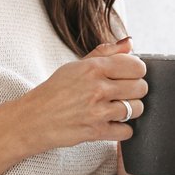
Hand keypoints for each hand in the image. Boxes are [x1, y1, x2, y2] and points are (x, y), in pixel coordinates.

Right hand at [13, 37, 147, 153]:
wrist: (33, 119)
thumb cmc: (54, 91)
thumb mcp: (76, 66)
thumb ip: (105, 52)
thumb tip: (129, 42)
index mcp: (94, 68)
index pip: (136, 66)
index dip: (136, 71)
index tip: (130, 75)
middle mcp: (97, 88)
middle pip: (141, 87)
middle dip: (135, 90)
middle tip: (123, 93)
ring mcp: (98, 112)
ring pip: (137, 109)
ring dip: (131, 110)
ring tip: (117, 108)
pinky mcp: (96, 132)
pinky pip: (127, 131)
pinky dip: (122, 129)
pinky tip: (112, 123)